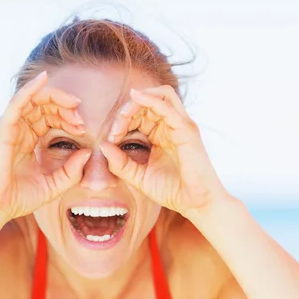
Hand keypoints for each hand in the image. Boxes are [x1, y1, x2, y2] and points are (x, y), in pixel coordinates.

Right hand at [0, 71, 90, 222]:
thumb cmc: (19, 198)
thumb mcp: (55, 184)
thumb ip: (72, 171)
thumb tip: (88, 153)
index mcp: (28, 139)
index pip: (49, 117)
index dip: (67, 118)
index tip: (83, 128)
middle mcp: (17, 130)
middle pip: (43, 105)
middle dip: (65, 107)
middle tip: (80, 118)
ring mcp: (8, 128)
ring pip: (33, 100)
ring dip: (56, 99)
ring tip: (73, 106)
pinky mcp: (2, 129)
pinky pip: (17, 102)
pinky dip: (30, 89)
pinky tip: (44, 79)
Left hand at [100, 86, 229, 218]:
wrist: (196, 204)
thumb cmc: (172, 191)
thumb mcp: (138, 177)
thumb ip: (120, 163)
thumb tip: (103, 145)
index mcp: (162, 134)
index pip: (141, 113)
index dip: (123, 120)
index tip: (111, 139)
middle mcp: (173, 126)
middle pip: (148, 101)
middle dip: (127, 111)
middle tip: (115, 130)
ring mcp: (181, 125)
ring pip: (159, 95)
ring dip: (137, 102)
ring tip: (123, 116)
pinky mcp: (186, 129)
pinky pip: (166, 105)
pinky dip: (149, 98)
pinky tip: (134, 98)